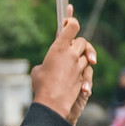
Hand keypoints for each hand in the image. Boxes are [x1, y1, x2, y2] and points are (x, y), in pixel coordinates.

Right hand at [30, 8, 96, 124]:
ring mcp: (79, 66)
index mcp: (58, 48)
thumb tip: (48, 66)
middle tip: (72, 48)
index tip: (69, 21)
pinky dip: (82, 73)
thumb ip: (46, 63)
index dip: (71, 22)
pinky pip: (86, 71)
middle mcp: (72, 54)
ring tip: (73, 65)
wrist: (52, 104)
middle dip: (78, 44)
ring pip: (86, 57)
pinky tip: (74, 79)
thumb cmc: (41, 86)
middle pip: (82, 41)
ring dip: (82, 59)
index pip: (72, 26)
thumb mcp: (38, 70)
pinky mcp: (83, 77)